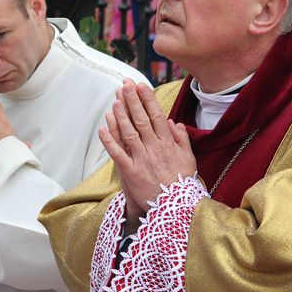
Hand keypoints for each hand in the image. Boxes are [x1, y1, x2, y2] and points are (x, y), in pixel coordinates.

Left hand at [98, 79, 195, 228]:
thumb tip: (175, 123)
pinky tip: (102, 128)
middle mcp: (154, 148)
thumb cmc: (183, 183)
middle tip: (125, 84)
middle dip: (132, 100)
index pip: (156, 116)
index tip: (141, 85)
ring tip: (115, 99)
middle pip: (141, 120)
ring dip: (121, 115)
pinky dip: (109, 141)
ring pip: (129, 133)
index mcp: (168, 143)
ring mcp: (142, 160)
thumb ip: (182, 140)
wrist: (177, 208)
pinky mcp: (131, 173)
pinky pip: (118, 155)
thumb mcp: (189, 159)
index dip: (148, 99)